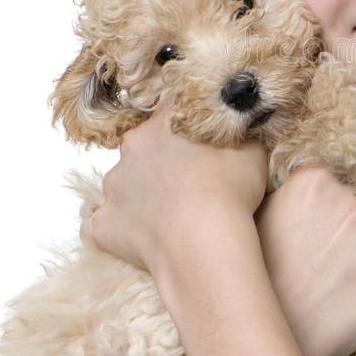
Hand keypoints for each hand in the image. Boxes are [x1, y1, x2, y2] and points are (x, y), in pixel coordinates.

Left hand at [85, 105, 267, 275]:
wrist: (203, 244)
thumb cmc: (230, 191)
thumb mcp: (252, 149)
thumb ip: (240, 131)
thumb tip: (240, 124)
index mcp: (163, 124)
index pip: (172, 111)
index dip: (189, 127)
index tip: (201, 143)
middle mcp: (131, 149)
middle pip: (145, 147)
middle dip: (163, 160)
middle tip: (191, 182)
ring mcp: (113, 188)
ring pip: (125, 184)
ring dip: (143, 193)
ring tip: (173, 214)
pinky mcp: (103, 225)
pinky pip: (106, 223)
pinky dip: (124, 227)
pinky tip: (147, 237)